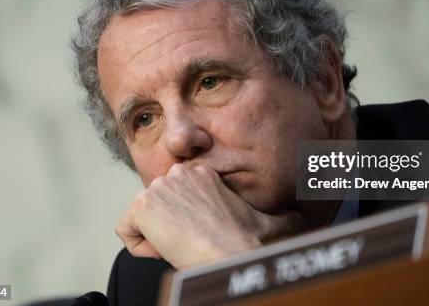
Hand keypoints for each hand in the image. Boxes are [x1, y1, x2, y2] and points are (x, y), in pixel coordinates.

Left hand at [115, 164, 301, 268]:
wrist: (232, 254)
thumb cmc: (250, 242)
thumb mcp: (272, 222)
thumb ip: (285, 214)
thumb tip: (302, 215)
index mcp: (203, 173)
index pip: (177, 197)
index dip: (187, 221)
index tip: (201, 235)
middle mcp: (179, 173)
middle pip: (158, 206)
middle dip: (169, 227)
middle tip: (190, 242)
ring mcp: (159, 187)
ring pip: (143, 218)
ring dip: (157, 237)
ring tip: (181, 246)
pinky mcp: (142, 205)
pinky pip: (126, 230)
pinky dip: (140, 247)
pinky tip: (164, 250)